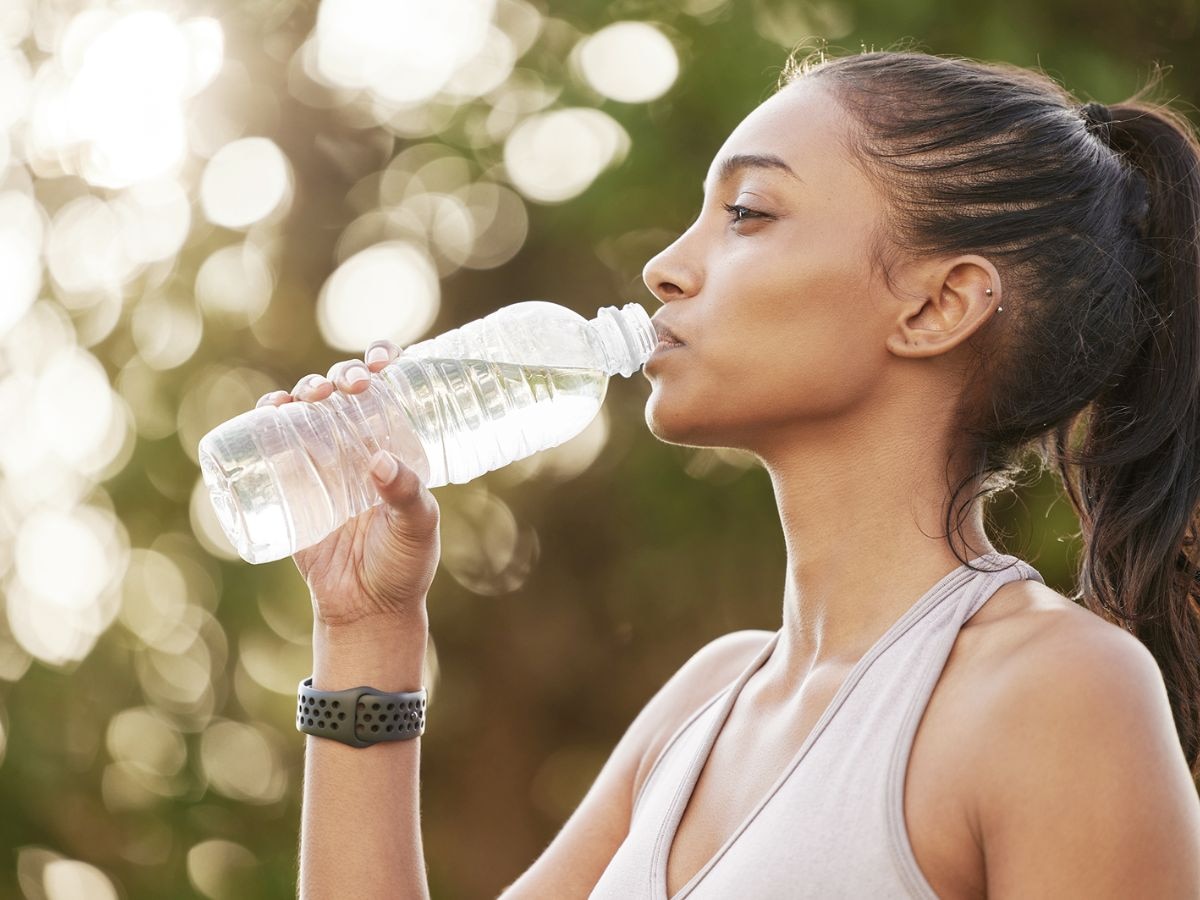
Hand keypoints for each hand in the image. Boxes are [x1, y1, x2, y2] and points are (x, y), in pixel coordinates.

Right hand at [256, 340, 440, 630]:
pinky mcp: (294, 485)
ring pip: (310, 411)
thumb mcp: (417, 529)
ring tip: (306, 396)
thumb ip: (406, 497)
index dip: (384, 363)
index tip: (382, 358)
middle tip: (345, 386)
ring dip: (304, 390)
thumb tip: (379, 461)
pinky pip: (275, 443)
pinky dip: (268, 418)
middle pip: (347, 394)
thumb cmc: (403, 566)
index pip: (393, 393)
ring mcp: (325, 464)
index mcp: (398, 448)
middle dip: (342, 376)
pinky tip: (270, 409)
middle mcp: (361, 448)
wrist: (365, 609)